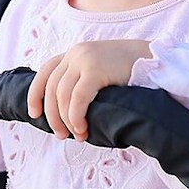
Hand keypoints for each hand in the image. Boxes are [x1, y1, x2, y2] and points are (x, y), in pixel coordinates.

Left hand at [27, 39, 151, 140]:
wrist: (154, 59)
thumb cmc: (129, 73)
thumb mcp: (99, 72)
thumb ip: (82, 81)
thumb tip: (65, 112)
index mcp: (74, 53)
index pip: (45, 72)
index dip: (35, 93)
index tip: (34, 113)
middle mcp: (75, 53)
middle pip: (51, 87)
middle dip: (52, 114)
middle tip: (61, 135)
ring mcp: (84, 59)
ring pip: (62, 94)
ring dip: (66, 119)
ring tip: (77, 135)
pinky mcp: (95, 69)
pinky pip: (77, 97)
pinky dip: (75, 115)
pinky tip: (82, 128)